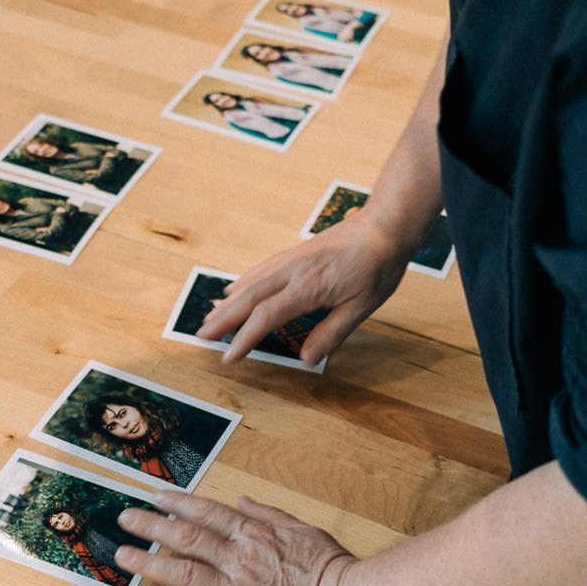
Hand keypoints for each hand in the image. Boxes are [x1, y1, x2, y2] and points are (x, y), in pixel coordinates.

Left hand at [116, 491, 357, 585]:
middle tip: (125, 519)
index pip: (207, 512)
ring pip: (184, 573)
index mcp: (254, 534)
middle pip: (186, 537)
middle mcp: (239, 558)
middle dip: (152, 526)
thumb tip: (243, 499)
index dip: (177, 503)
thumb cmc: (334, 569)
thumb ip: (269, 514)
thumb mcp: (303, 529)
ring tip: (123, 557)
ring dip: (150, 564)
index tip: (154, 496)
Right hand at [199, 211, 415, 365]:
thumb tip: (306, 359)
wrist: (385, 226)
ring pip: (251, 282)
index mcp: (309, 287)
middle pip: (249, 297)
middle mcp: (293, 271)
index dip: (244, 338)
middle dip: (223, 319)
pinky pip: (261, 270)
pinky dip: (243, 282)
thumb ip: (332, 332)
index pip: (266, 316)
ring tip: (209, 316)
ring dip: (228, 301)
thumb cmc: (378, 266)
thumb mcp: (362, 306)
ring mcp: (292, 260)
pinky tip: (234, 289)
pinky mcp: (295, 253)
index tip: (229, 357)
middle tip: (201, 336)